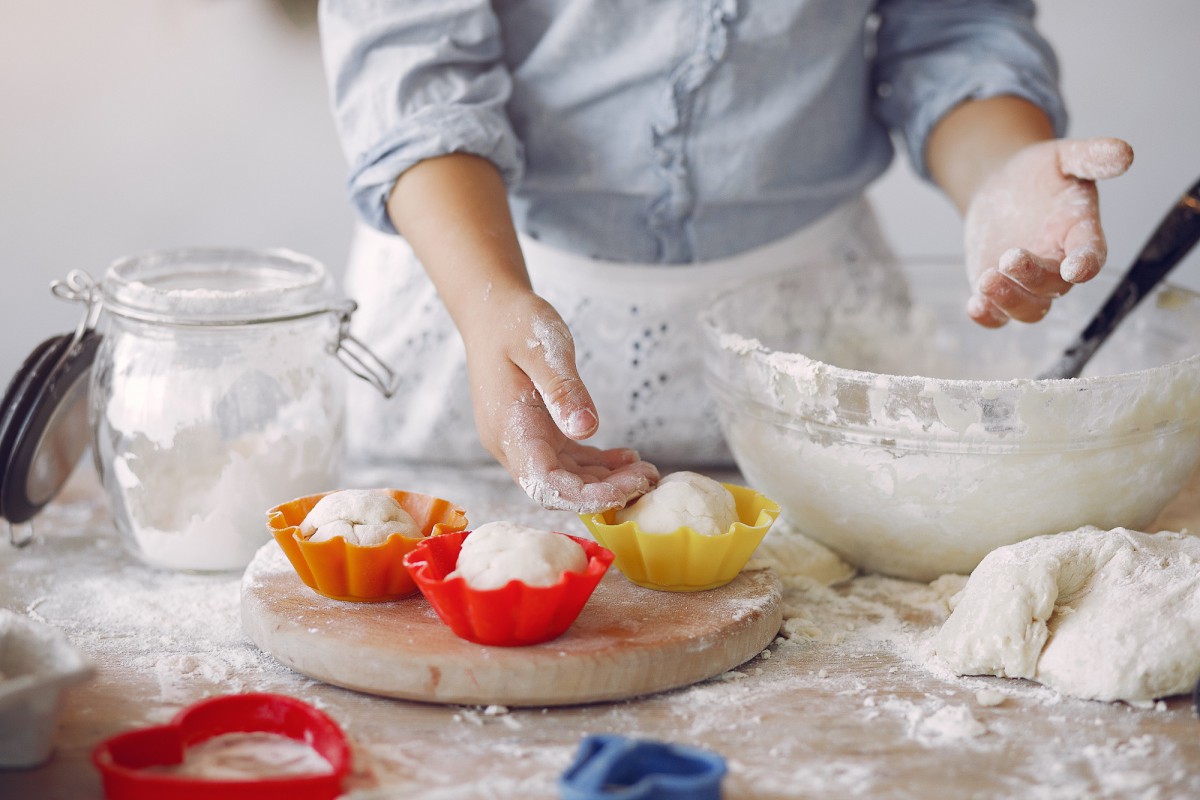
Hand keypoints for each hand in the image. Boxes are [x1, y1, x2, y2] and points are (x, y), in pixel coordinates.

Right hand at [465, 290, 658, 513]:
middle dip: (603, 491)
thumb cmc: (513, 322)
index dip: (584, 496)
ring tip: (645, 472)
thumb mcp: (543, 347)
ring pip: (567, 479)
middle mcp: (512, 444)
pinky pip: (569, 461)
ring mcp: (524, 441)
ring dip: (605, 482)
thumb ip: (563, 389)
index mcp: (508, 428)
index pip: (544, 483)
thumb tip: (587, 428)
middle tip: (647, 479)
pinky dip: (598, 465)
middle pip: (558, 488)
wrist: (491, 310)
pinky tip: (627, 459)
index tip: (626, 490)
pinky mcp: (538, 433)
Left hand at [963, 137, 1133, 326]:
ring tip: (987, 280)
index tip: (1076, 268)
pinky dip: (987, 316)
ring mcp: (1027, 283)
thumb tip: (1124, 152)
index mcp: (1080, 235)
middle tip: (1010, 257)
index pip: (1091, 255)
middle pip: (1054, 287)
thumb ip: (1091, 157)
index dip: (1086, 264)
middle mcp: (1058, 265)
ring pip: (1029, 309)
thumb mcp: (1063, 157)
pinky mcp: (999, 290)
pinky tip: (974, 306)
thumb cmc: (1040, 173)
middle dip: (1033, 277)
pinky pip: (997, 316)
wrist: (1002, 185)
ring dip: (1009, 301)